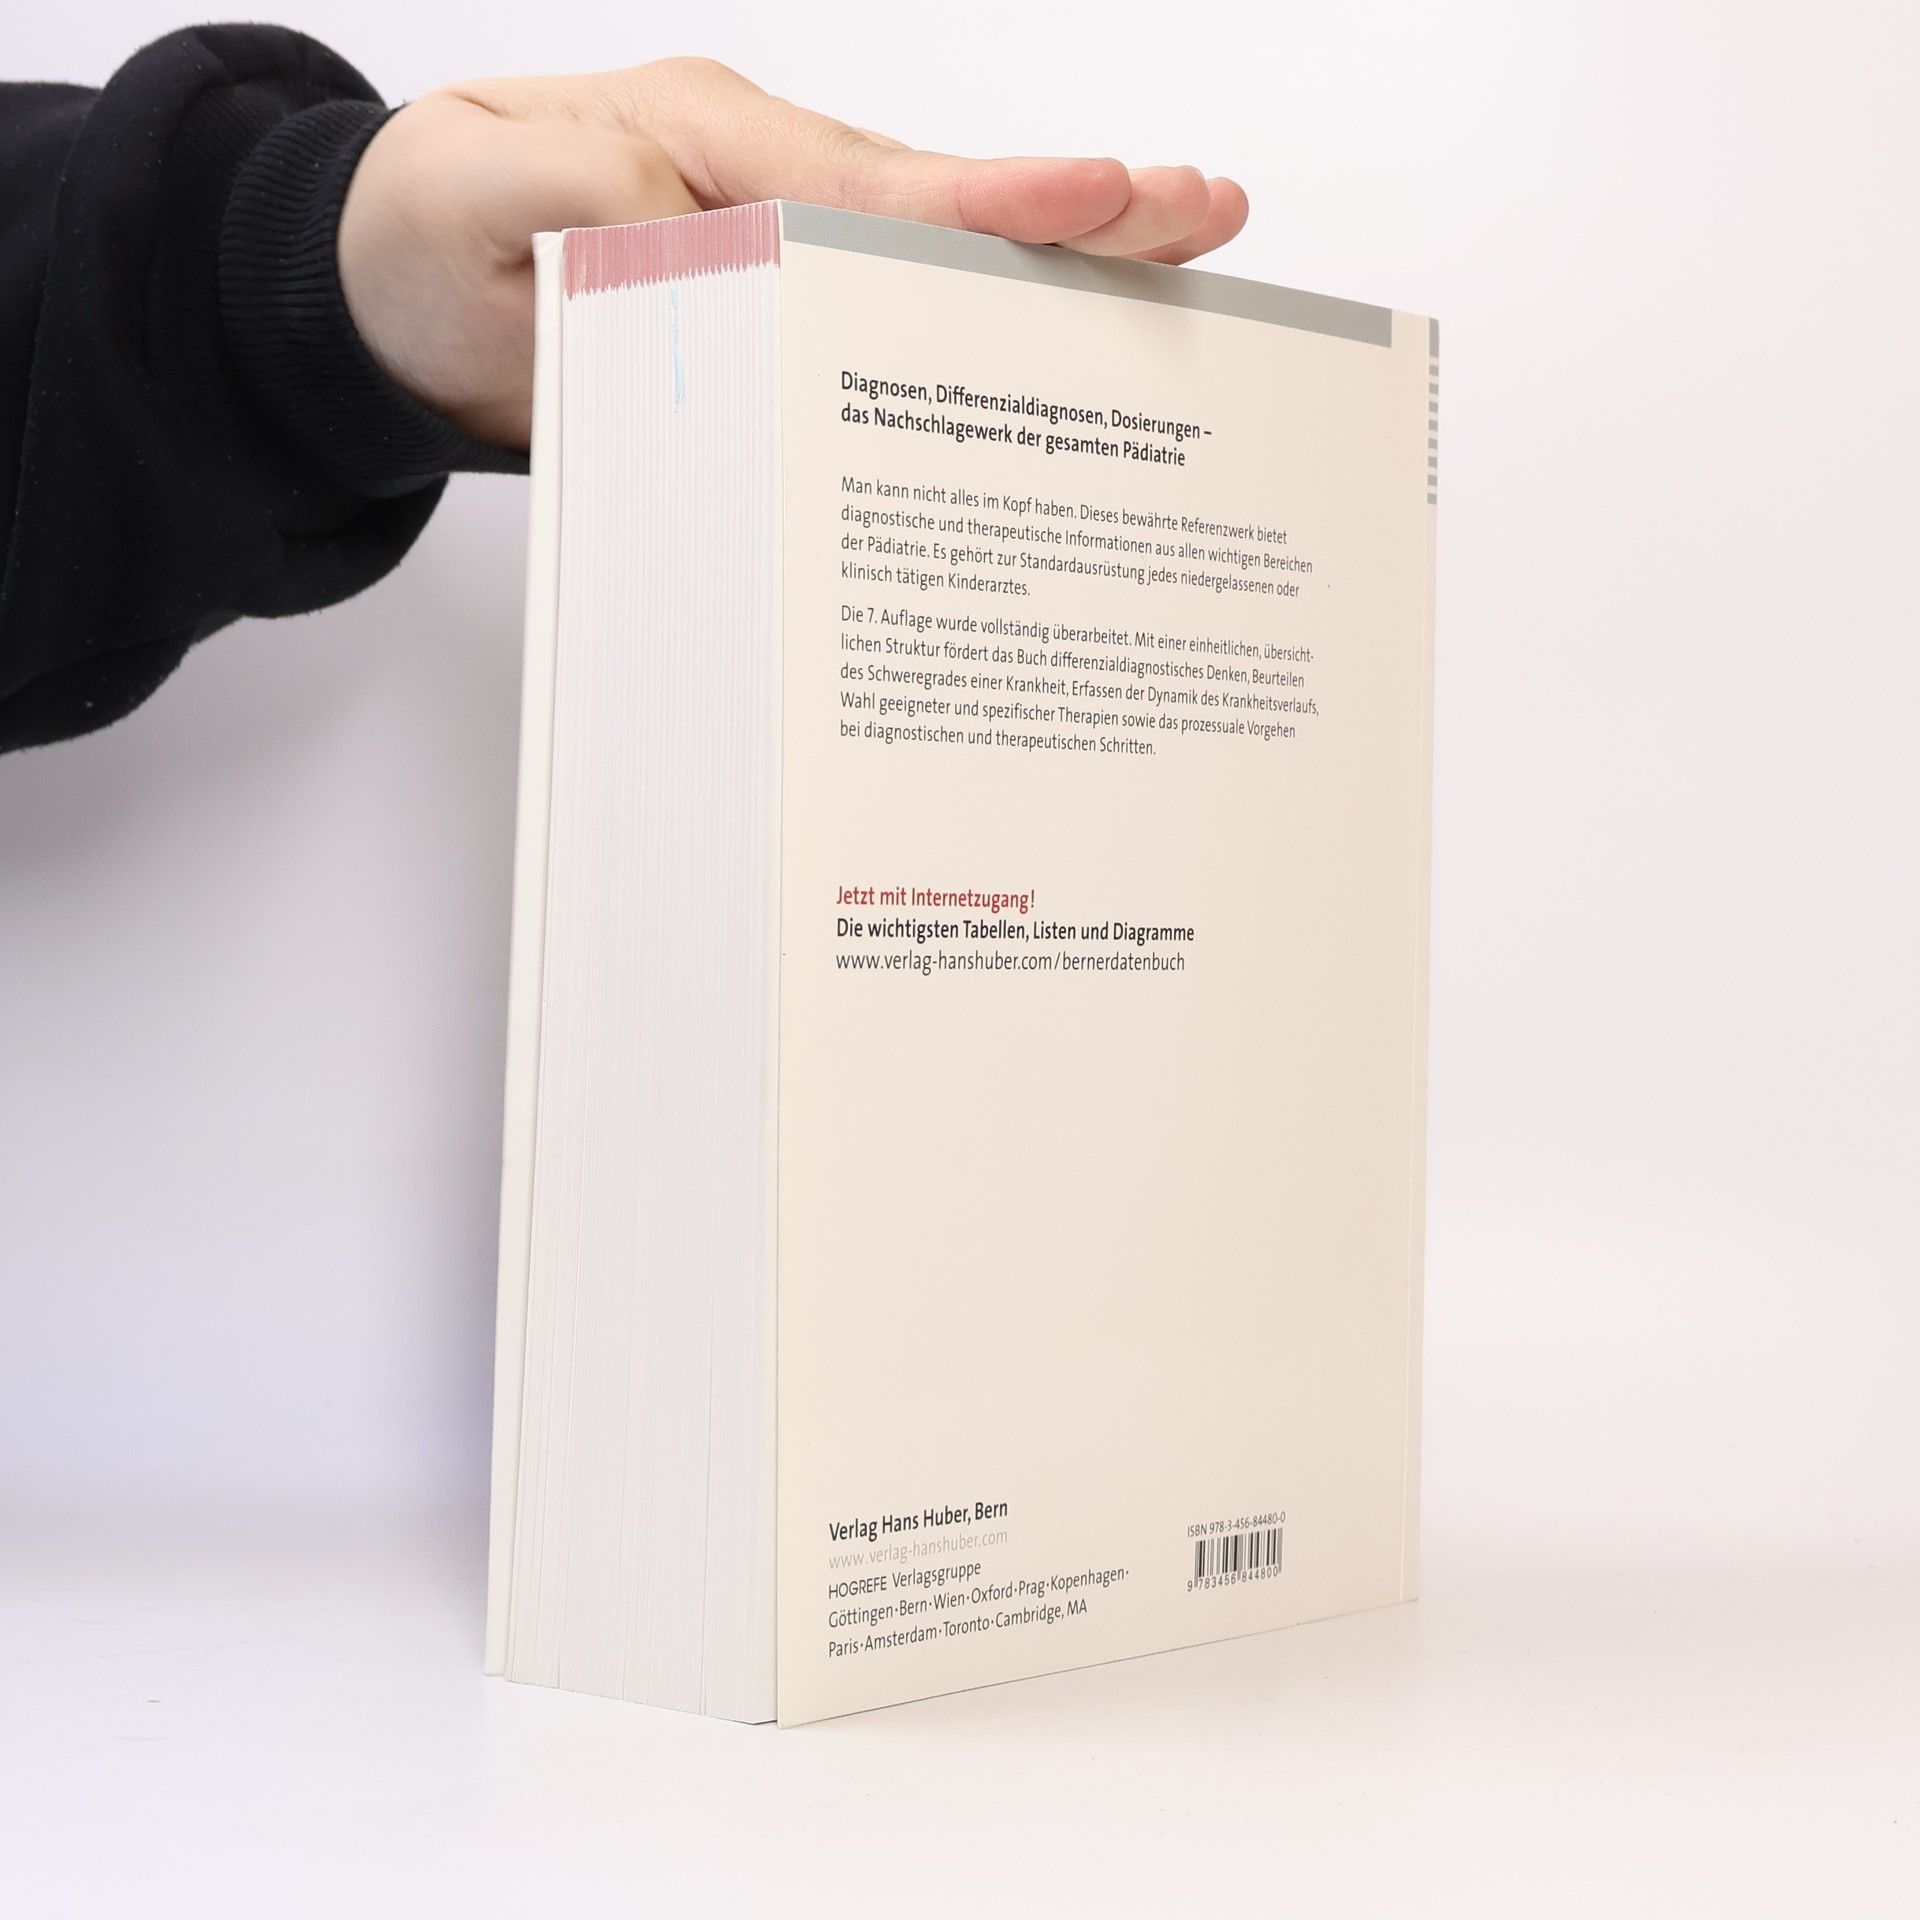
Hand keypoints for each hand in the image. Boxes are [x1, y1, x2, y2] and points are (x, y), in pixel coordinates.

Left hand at [337, 58, 1248, 449]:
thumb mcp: (471, 198)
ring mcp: (782, 246)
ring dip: (1063, 265)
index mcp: (703, 145)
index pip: (866, 184)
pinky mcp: (778, 311)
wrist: (388, 299)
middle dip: (1077, 213)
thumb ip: (580, 197)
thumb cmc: (428, 239)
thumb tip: (707, 224)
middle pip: (942, 208)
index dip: (983, 205)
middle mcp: (764, 185)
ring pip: (941, 258)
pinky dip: (992, 322)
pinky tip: (1064, 338)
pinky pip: (897, 317)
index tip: (1090, 200)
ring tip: (1180, 250)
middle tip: (1198, 210)